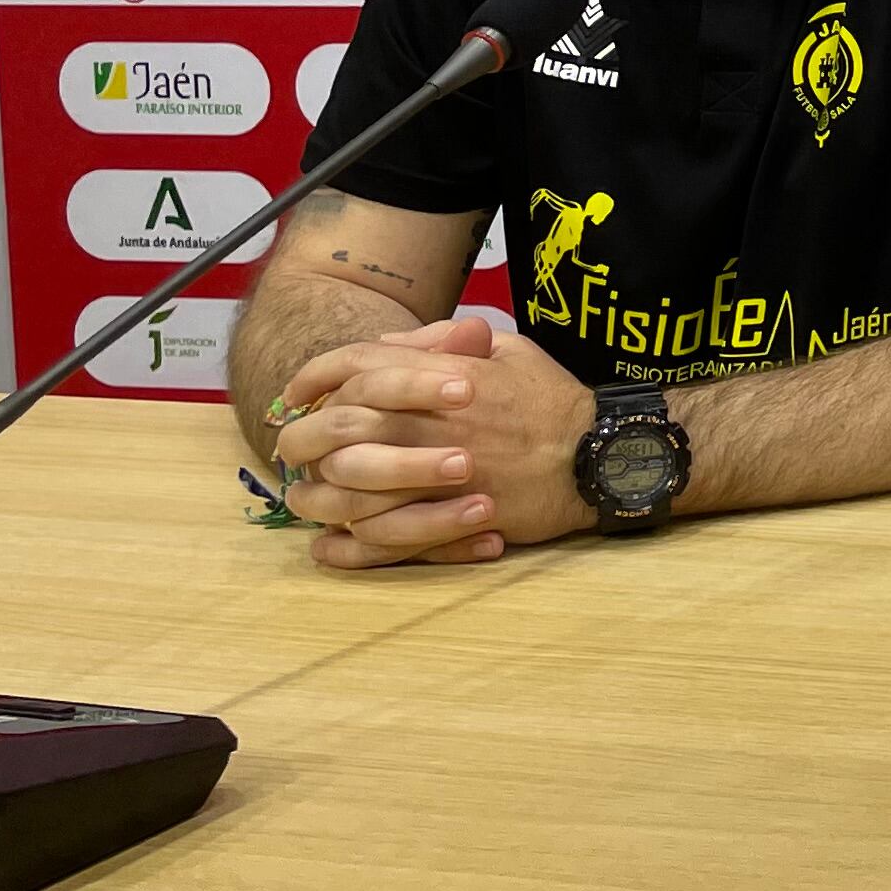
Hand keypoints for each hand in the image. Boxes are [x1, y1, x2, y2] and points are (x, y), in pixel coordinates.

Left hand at [269, 317, 598, 570]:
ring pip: (346, 487)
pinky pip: (380, 538)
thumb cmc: (553, 399)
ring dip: (315, 493)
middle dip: (301, 438)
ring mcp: (433, 474)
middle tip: (292, 448)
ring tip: (304, 497)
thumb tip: (394, 345)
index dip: (315, 377)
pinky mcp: (446, 519)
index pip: (354, 366)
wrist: (597, 455)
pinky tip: (327, 544)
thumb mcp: (508, 350)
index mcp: (436, 375)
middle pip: (334, 428)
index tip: (297, 394)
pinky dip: (345, 545)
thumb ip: (446, 344)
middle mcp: (425, 422)